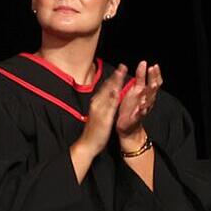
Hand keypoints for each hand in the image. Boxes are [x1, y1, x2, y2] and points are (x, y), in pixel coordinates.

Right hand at [70, 62, 127, 177]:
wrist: (87, 144)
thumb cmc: (94, 131)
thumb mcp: (97, 115)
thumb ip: (101, 106)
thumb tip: (106, 99)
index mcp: (96, 103)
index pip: (105, 88)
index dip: (113, 78)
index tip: (120, 69)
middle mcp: (97, 103)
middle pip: (107, 87)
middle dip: (115, 76)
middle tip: (123, 66)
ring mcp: (99, 109)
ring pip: (108, 93)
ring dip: (115, 82)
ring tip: (122, 73)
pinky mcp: (103, 117)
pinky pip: (109, 105)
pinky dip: (113, 96)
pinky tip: (117, 90)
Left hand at [115, 60, 161, 144]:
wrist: (128, 126)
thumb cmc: (131, 107)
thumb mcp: (135, 90)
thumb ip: (140, 78)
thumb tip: (144, 64)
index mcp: (144, 93)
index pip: (152, 82)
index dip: (154, 74)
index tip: (154, 65)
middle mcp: (145, 100)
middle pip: (152, 89)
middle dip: (153, 79)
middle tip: (153, 69)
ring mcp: (142, 108)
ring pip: (149, 100)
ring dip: (150, 93)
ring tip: (150, 85)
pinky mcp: (136, 117)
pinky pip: (140, 114)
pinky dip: (142, 110)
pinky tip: (142, 107)